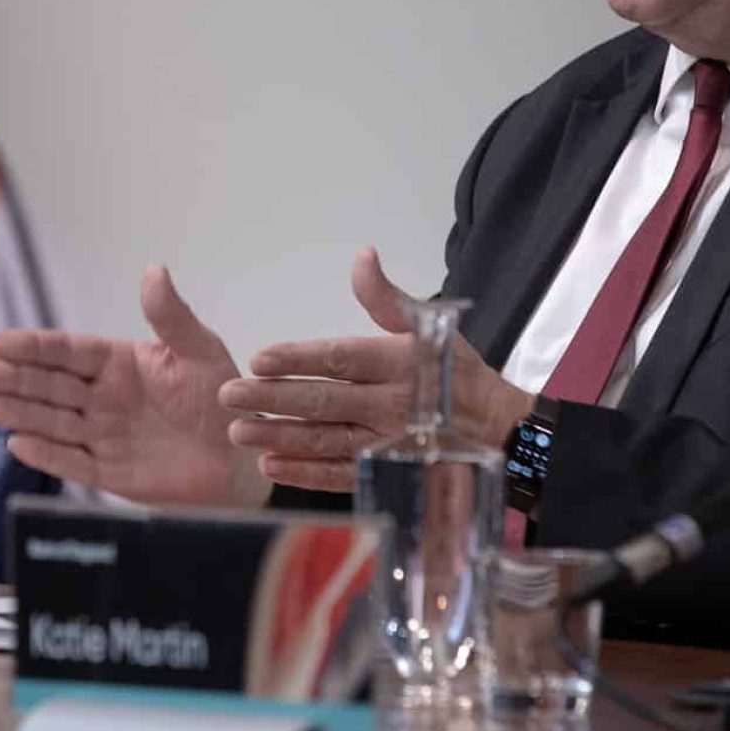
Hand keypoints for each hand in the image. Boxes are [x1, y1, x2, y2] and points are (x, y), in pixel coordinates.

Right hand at [0, 265, 267, 506]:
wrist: (242, 457)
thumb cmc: (223, 398)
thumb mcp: (200, 350)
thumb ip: (171, 316)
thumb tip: (153, 270)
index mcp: (120, 363)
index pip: (68, 352)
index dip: (34, 347)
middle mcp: (104, 398)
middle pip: (50, 386)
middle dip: (13, 378)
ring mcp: (104, 435)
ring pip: (52, 421)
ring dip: (18, 411)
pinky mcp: (110, 473)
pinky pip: (72, 462)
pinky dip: (45, 454)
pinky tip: (16, 442)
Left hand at [218, 247, 536, 491]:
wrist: (499, 428)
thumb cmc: (455, 371)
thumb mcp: (428, 326)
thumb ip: (386, 297)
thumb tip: (362, 256)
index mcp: (398, 361)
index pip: (341, 358)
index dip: (298, 359)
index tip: (258, 359)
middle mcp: (391, 403)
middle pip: (324, 401)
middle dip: (273, 399)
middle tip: (230, 395)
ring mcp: (388, 443)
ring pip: (326, 441)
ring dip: (279, 436)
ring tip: (239, 430)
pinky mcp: (388, 473)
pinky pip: (341, 475)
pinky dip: (305, 473)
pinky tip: (271, 464)